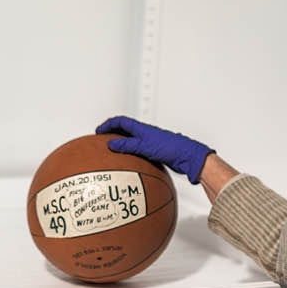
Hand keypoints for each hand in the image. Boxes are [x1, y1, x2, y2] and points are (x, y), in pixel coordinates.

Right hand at [96, 116, 214, 183]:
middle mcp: (146, 134)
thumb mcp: (144, 146)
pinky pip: (139, 152)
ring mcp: (151, 143)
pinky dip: (131, 156)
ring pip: (132, 142)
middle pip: (125, 130)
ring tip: (113, 153)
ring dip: (122, 145)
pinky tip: (129, 166)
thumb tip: (110, 144)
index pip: (121, 121)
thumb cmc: (170, 148)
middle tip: (103, 140)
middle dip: (113, 133)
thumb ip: (127, 145)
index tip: (98, 131)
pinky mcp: (156, 153)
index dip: (108, 125)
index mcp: (142, 128)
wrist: (188, 157)